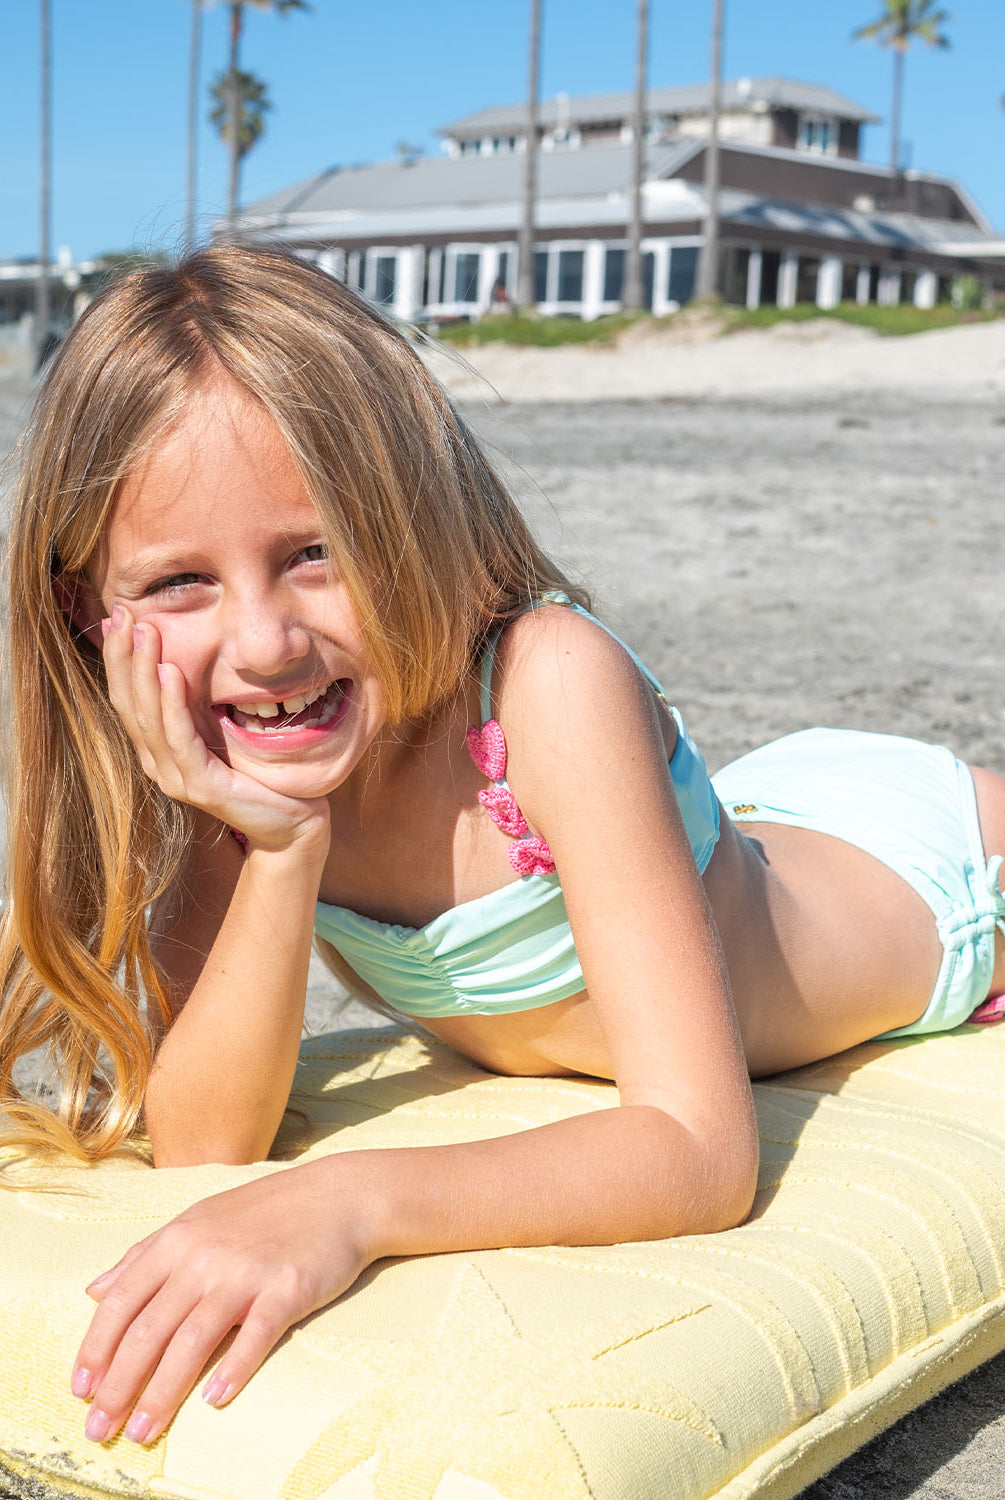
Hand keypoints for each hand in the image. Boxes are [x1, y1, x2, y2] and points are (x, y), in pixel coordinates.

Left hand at [71, 1156, 372, 1445]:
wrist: (338, 1196)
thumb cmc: (266, 1211)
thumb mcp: (198, 1220)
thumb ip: (145, 1255)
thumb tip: (94, 1291)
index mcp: (178, 1240)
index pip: (122, 1302)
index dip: (96, 1350)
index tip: (81, 1391)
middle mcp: (205, 1256)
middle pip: (150, 1331)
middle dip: (119, 1386)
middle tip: (101, 1429)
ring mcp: (246, 1273)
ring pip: (192, 1342)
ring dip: (162, 1393)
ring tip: (143, 1432)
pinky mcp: (287, 1289)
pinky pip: (255, 1336)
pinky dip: (232, 1369)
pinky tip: (214, 1400)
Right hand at [103, 605, 329, 854]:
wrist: (291, 822)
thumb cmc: (257, 773)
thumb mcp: (219, 729)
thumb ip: (194, 704)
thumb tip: (177, 658)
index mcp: (158, 749)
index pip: (128, 697)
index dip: (119, 657)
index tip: (116, 616)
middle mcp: (158, 764)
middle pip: (129, 703)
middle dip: (124, 655)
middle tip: (121, 614)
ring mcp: (176, 777)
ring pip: (149, 717)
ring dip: (145, 670)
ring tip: (145, 633)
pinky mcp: (200, 786)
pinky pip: (180, 737)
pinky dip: (172, 703)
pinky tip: (171, 673)